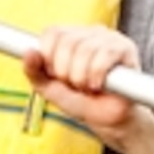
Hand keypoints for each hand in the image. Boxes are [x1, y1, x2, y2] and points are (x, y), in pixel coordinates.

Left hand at [24, 22, 141, 136]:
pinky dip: (97, 74)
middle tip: (75, 85)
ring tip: (88, 87)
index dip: (49, 56)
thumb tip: (28, 52)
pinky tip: (98, 84)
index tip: (56, 75)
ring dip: (81, 77)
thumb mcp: (52, 89)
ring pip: (85, 49)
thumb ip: (35, 72)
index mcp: (70, 36)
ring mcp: (109, 38)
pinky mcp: (125, 48)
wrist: (109, 121)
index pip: (52, 32)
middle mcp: (90, 32)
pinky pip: (105, 54)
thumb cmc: (82, 101)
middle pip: (67, 41)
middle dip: (65, 71)